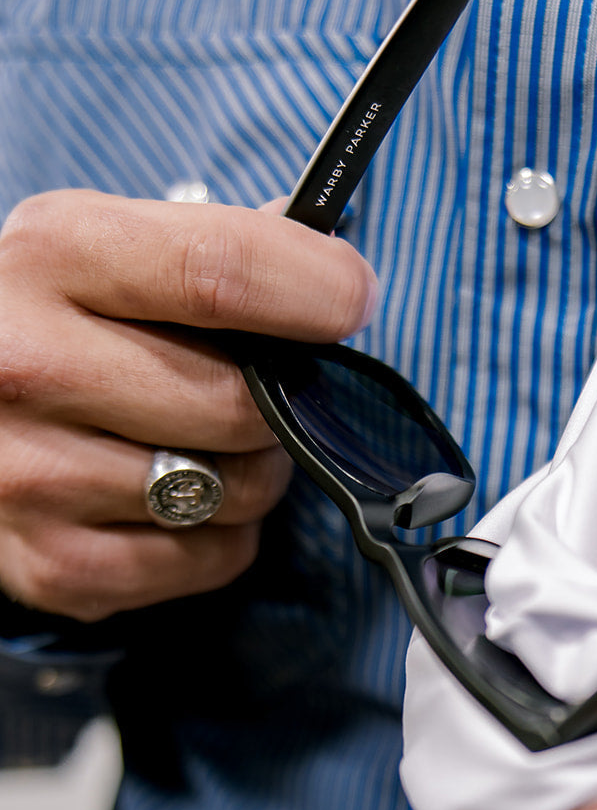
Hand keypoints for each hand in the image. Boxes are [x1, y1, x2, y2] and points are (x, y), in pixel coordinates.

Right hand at [0, 188, 376, 620]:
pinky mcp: (50, 562)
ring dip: (254, 470)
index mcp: (55, 254)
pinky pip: (210, 558)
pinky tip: (182, 498)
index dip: (318, 290)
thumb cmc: (64, 318)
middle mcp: (24, 363)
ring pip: (234, 491)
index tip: (351, 299)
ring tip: (212, 441)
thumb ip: (221, 248)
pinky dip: (223, 535)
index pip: (222, 272)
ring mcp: (28, 474)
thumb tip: (339, 271)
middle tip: (266, 391)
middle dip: (281, 402)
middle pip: (239, 403)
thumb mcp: (115, 247)